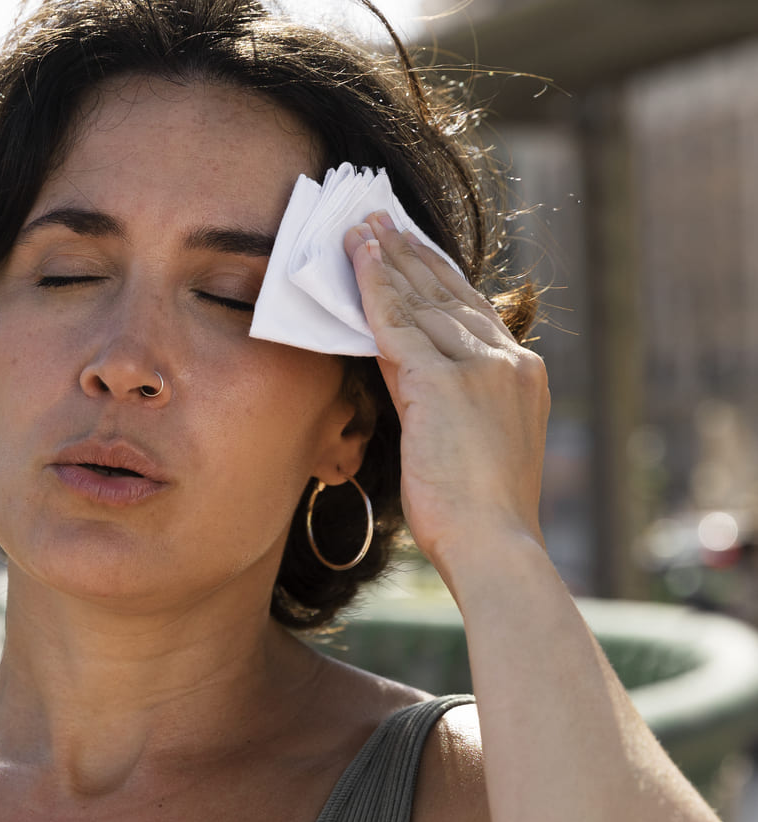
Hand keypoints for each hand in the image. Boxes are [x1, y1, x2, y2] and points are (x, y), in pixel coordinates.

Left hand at [343, 212, 549, 585]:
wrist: (494, 546)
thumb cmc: (478, 515)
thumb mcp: (470, 442)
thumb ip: (445, 400)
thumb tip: (406, 374)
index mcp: (522, 376)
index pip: (474, 310)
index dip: (439, 274)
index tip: (413, 245)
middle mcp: (508, 361)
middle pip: (449, 293)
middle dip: (410, 254)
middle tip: (379, 219)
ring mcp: (481, 368)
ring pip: (422, 300)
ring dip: (387, 258)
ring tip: (360, 227)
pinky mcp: (444, 382)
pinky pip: (398, 323)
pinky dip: (374, 286)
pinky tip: (356, 259)